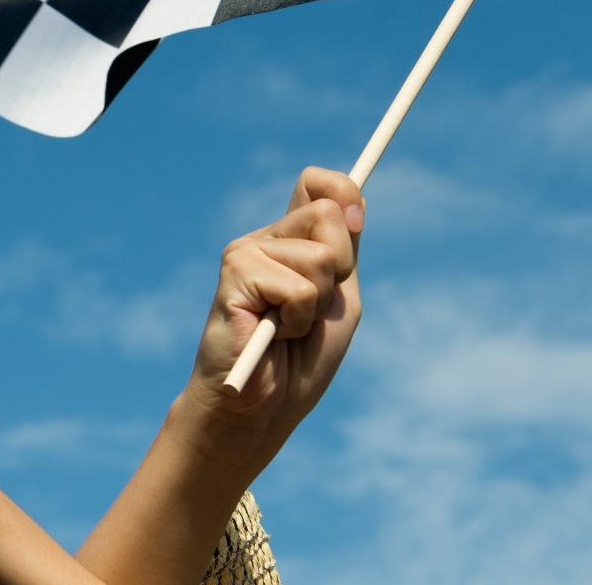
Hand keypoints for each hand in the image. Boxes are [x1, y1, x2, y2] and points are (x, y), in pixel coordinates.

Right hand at [175, 166, 363, 471]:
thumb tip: (353, 203)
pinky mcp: (235, 273)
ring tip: (289, 327)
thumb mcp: (338, 300)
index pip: (317, 183)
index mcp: (291, 239)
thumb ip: (346, 251)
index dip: (342, 190)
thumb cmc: (300, 361)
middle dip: (340, 270)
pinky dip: (298, 320)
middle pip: (328, 214)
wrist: (261, 407)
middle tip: (310, 309)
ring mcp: (246, 251)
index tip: (356, 221)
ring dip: (317, 305)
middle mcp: (266, 237)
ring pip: (321, 256)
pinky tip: (274, 333)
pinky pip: (299, 288)